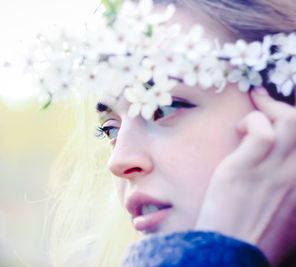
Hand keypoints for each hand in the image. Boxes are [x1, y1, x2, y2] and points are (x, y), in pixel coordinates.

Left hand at [195, 87, 295, 265]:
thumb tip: (287, 169)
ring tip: (253, 110)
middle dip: (286, 109)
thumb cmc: (255, 236)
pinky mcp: (245, 170)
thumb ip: (292, 192)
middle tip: (264, 101)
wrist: (230, 254)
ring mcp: (274, 173)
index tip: (283, 115)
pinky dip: (253, 121)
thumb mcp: (289, 217)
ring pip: (290, 123)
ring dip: (270, 109)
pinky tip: (240, 129)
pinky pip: (261, 133)